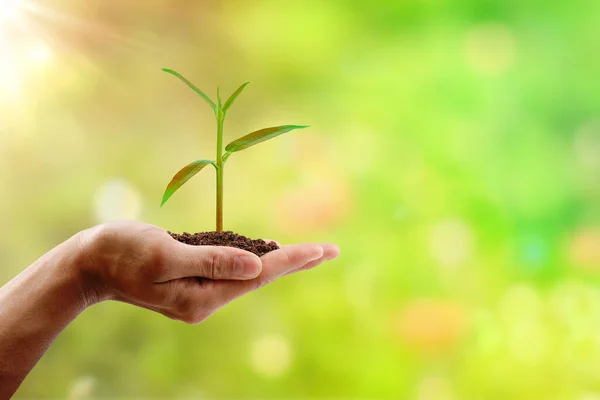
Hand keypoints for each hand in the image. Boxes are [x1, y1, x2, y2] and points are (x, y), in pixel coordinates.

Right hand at [77, 221, 339, 323]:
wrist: (89, 262)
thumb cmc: (121, 253)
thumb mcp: (165, 255)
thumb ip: (212, 261)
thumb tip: (257, 265)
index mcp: (201, 296)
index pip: (258, 275)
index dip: (292, 260)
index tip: (324, 249)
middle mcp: (205, 299)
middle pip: (259, 277)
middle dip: (294, 261)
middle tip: (330, 249)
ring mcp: (198, 291)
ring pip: (246, 273)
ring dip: (276, 260)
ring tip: (309, 252)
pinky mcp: (191, 279)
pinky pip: (229, 268)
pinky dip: (251, 258)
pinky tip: (266, 253)